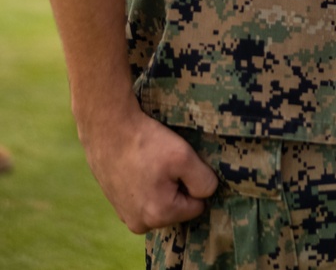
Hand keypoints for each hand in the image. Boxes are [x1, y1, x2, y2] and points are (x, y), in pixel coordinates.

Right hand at [83, 103, 217, 233]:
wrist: (107, 129)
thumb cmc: (146, 142)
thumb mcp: (184, 157)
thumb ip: (204, 181)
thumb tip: (209, 192)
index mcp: (159, 215)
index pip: (197, 206)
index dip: (194, 182)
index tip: (180, 164)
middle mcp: (140, 224)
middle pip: (177, 207)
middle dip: (177, 186)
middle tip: (164, 163)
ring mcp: (126, 216)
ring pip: (161, 202)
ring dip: (161, 185)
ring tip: (151, 163)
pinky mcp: (117, 205)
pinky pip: (144, 198)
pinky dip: (146, 185)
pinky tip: (140, 167)